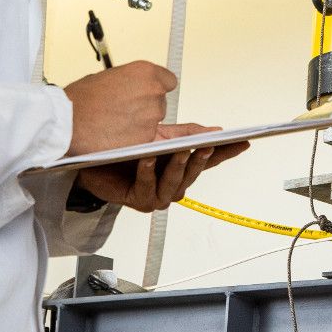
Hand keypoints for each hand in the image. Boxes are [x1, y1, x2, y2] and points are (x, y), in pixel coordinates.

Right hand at [63, 61, 176, 155]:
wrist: (67, 123)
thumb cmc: (79, 100)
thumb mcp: (107, 77)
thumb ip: (129, 81)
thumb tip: (135, 88)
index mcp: (146, 72)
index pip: (168, 81)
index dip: (157, 89)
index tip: (150, 93)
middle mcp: (153, 93)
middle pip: (160, 103)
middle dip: (147, 107)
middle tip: (124, 110)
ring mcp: (152, 117)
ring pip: (155, 122)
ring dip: (142, 124)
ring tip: (117, 124)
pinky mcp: (146, 139)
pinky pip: (150, 140)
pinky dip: (141, 140)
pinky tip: (129, 138)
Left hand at [71, 122, 248, 213]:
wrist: (88, 160)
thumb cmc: (123, 151)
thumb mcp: (159, 136)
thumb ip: (185, 135)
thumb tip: (214, 131)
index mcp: (179, 169)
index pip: (208, 161)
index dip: (226, 153)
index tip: (243, 142)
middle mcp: (171, 185)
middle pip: (193, 174)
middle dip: (200, 160)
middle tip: (206, 145)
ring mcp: (156, 195)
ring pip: (173, 184)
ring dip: (177, 166)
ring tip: (181, 150)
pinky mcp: (138, 200)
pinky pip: (146, 187)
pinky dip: (148, 172)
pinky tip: (148, 158)